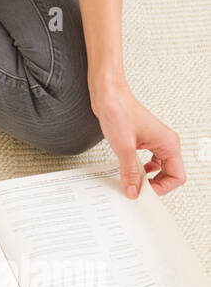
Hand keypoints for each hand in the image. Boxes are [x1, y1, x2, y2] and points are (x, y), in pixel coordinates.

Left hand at [89, 78, 184, 197]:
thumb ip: (130, 171)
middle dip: (155, 184)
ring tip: (132, 181)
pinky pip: (150, 161)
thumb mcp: (123, 148)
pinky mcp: (145, 141)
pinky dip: (141, 169)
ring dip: (147, 177)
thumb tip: (133, 191)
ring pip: (160, 169)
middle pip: (170, 174)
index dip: (162, 188)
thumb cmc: (119, 112)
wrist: (108, 95)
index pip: (177, 176)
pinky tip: (130, 169)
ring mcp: (156, 141)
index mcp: (169, 143)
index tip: (144, 192)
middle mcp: (166, 142)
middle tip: (136, 190)